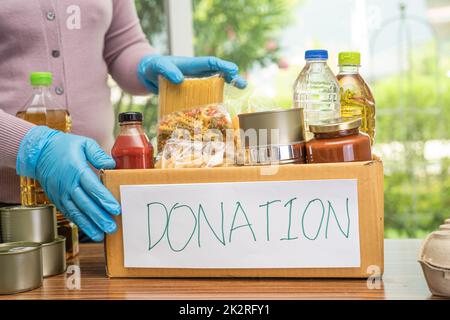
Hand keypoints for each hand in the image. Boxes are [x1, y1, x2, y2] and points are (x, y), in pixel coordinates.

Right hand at [16, 126, 120, 240]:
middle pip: (86, 203)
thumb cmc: (65, 146)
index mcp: (76, 170)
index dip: (104, 199)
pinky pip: (69, 213)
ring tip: (101, 234)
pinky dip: (79, 223)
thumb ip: (98, 154)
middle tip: (111, 227)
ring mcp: (61, 193)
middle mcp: (68, 184)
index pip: (93, 187)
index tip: (115, 209)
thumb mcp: (84, 143)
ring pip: (77, 212)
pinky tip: (89, 230)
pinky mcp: (57, 199)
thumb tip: (112, 164)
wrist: (39, 152)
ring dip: (90, 224)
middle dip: (99, 217)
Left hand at [137, 55, 246, 93]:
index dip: (222, 65)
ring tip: (240, 92)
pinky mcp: (191, 94)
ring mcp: (195, 84)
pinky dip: (213, 101)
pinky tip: (220, 110)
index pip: (210, 63)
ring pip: (214, 85)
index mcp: (191, 65)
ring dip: (227, 89)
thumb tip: (179, 80)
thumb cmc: (153, 66)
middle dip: (231, 77)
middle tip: (243, 84)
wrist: (146, 74)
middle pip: (218, 73)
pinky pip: (204, 97)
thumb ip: (167, 70)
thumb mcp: (158, 66)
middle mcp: (196, 73)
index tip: (233, 70)